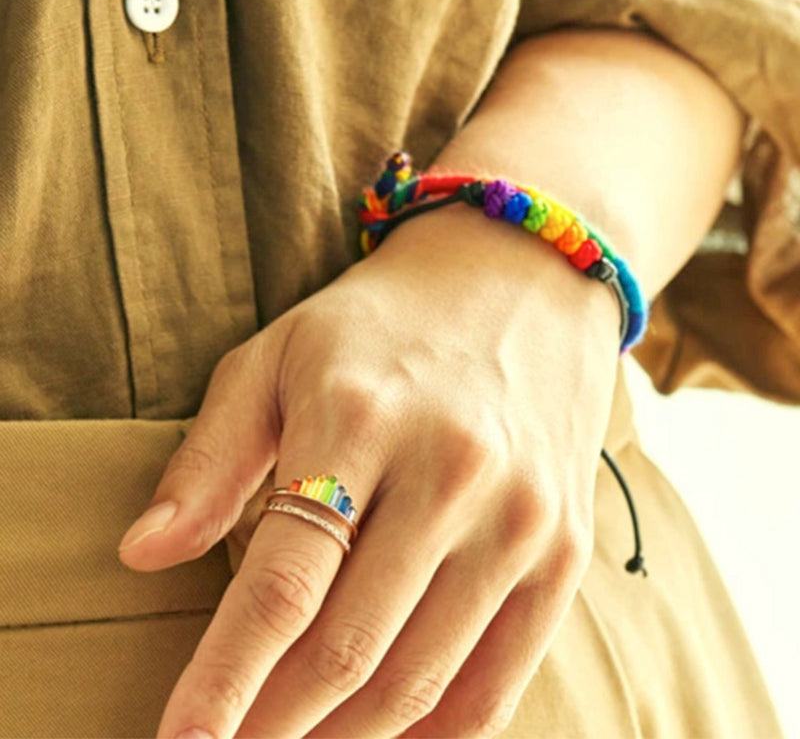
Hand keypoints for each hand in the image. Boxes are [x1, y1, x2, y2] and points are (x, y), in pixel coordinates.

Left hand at [118, 202, 619, 737]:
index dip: (222, 681)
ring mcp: (520, 518)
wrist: (518, 285)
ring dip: (344, 735)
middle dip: (273, 722)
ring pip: (418, 680)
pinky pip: (498, 683)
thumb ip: (212, 456)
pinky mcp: (565, 549)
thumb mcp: (279, 354)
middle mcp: (452, 473)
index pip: (282, 584)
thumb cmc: (383, 325)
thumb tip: (143, 556)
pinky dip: (434, 733)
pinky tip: (384, 732)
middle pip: (347, 649)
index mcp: (361, 418)